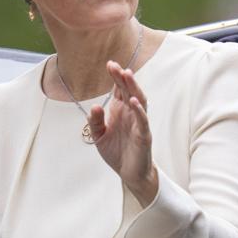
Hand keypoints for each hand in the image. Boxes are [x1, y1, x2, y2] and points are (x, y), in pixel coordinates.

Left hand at [87, 61, 158, 204]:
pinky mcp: (143, 135)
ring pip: (139, 101)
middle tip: (115, 66)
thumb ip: (95, 122)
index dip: (116, 77)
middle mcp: (131, 113)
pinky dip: (139, 110)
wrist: (129, 173)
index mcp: (120, 111)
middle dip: (123, 78)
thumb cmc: (117, 152)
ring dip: (133, 88)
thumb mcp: (99, 136)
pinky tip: (133, 101)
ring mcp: (139, 123)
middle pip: (129, 91)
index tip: (110, 64)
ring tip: (127, 76)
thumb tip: (94, 107)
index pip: (119, 89)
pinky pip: (142, 120)